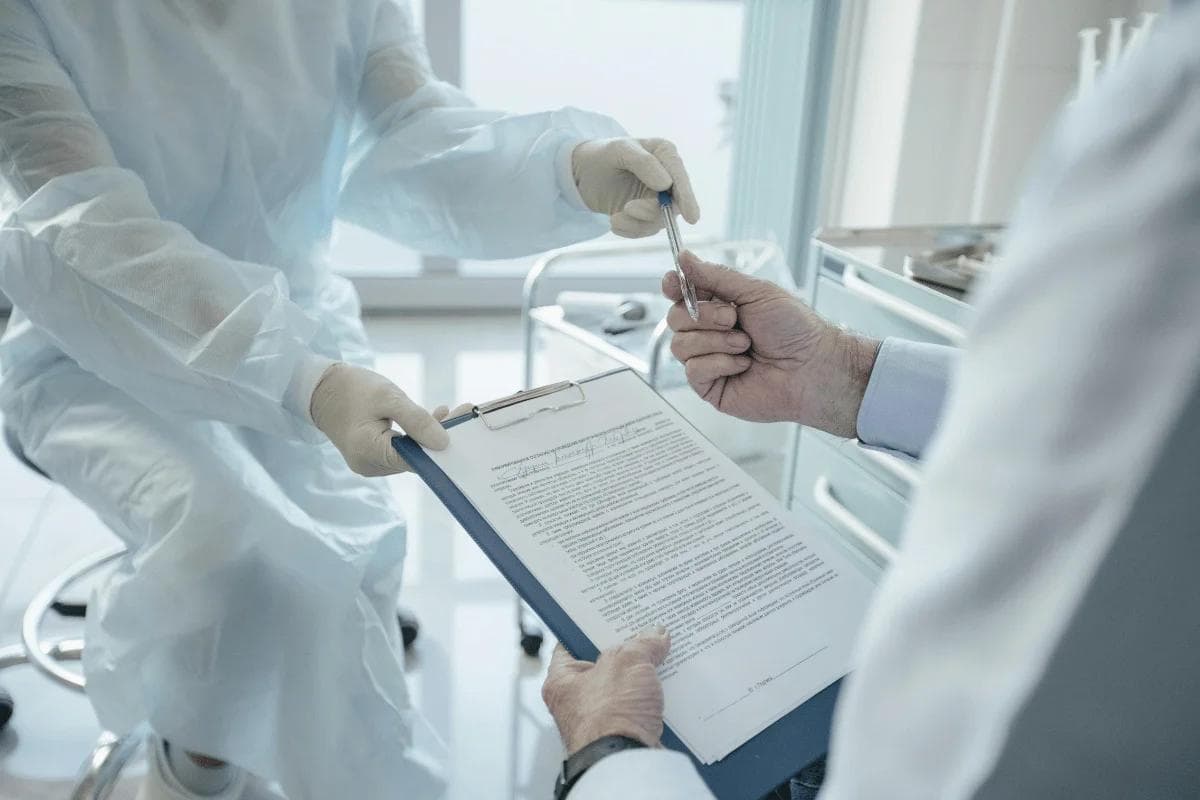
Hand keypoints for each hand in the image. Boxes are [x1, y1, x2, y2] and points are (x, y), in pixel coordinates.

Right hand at [310, 362, 462, 476]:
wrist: (321, 388)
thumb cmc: (351, 388)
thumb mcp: (388, 397)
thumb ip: (416, 420)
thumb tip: (444, 443)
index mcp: (369, 452)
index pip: (416, 460)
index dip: (442, 449)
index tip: (465, 432)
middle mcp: (371, 465)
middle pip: (416, 457)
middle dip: (442, 437)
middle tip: (465, 414)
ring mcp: (372, 463)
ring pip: (412, 452)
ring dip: (433, 434)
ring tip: (456, 412)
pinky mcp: (375, 455)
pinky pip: (403, 448)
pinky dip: (419, 434)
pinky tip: (436, 415)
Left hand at [542, 627, 670, 753]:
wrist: (626, 763)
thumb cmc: (610, 715)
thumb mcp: (627, 661)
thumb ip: (641, 643)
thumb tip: (656, 634)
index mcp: (562, 680)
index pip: (571, 643)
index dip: (592, 627)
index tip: (611, 615)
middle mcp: (576, 703)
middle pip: (604, 666)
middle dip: (627, 653)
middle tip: (645, 634)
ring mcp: (600, 722)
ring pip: (625, 690)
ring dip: (643, 678)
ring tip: (663, 657)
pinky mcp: (622, 736)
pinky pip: (639, 710)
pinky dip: (653, 701)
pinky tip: (670, 688)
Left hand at [571, 138, 699, 237]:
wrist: (579, 172)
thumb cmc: (601, 154)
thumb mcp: (619, 150)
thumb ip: (643, 163)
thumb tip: (666, 183)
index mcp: (665, 155)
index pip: (681, 178)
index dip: (688, 198)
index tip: (692, 218)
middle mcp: (667, 177)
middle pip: (674, 204)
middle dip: (652, 211)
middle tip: (628, 208)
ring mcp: (657, 199)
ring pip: (659, 221)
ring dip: (636, 224)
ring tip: (614, 218)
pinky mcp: (645, 215)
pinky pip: (645, 230)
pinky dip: (629, 230)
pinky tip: (614, 221)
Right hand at [663, 252, 880, 436]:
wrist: (812, 366)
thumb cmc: (794, 328)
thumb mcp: (755, 291)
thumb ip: (715, 276)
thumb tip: (683, 257)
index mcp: (720, 306)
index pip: (681, 293)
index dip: (673, 287)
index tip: (673, 283)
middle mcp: (710, 332)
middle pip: (675, 318)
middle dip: (704, 315)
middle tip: (734, 318)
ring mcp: (708, 360)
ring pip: (680, 345)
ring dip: (715, 341)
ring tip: (746, 344)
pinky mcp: (710, 386)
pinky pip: (693, 370)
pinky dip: (719, 363)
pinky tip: (743, 365)